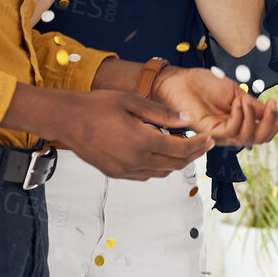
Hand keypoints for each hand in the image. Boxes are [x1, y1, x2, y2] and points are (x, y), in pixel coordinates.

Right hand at [62, 90, 212, 179]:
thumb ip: (162, 113)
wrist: (67, 120)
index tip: (210, 138)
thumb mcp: (133, 101)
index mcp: (142, 142)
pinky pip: (145, 175)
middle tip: (204, 143)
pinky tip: (161, 153)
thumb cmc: (98, 105)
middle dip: (193, 154)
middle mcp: (135, 161)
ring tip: (184, 146)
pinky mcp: (116, 173)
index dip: (199, 145)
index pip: (181, 149)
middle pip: (175, 164)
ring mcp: (124, 170)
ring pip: (161, 172)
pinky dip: (159, 166)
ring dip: (176, 162)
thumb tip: (187, 120)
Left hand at [152, 66, 277, 146]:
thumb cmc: (203, 84)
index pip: (261, 132)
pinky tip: (237, 103)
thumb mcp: (235, 92)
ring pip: (247, 138)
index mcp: (238, 122)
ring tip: (246, 101)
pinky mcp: (209, 131)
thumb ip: (252, 104)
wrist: (180, 81)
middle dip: (271, 124)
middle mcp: (231, 131)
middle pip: (259, 139)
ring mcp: (220, 133)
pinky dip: (240, 116)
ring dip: (253, 118)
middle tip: (274, 106)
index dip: (275, 124)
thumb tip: (270, 111)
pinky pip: (231, 130)